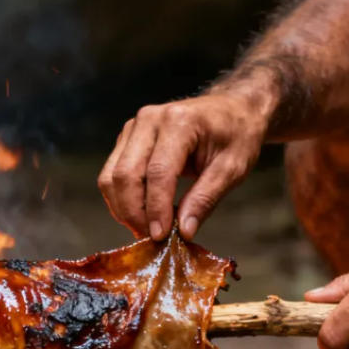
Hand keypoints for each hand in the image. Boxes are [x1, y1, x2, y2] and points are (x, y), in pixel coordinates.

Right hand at [98, 92, 268, 240]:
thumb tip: (184, 231)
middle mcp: (149, 120)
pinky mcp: (127, 138)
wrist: (232, 110)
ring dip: (124, 208)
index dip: (156, 209)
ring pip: (112, 177)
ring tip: (148, 228)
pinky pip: (113, 174)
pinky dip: (123, 199)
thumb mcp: (233, 169)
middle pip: (125, 175)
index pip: (158, 172)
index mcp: (179, 121)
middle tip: (152, 238)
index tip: (161, 236)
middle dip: (134, 213)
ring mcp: (134, 127)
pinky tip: (145, 212)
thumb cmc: (237, 135)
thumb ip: (205, 199)